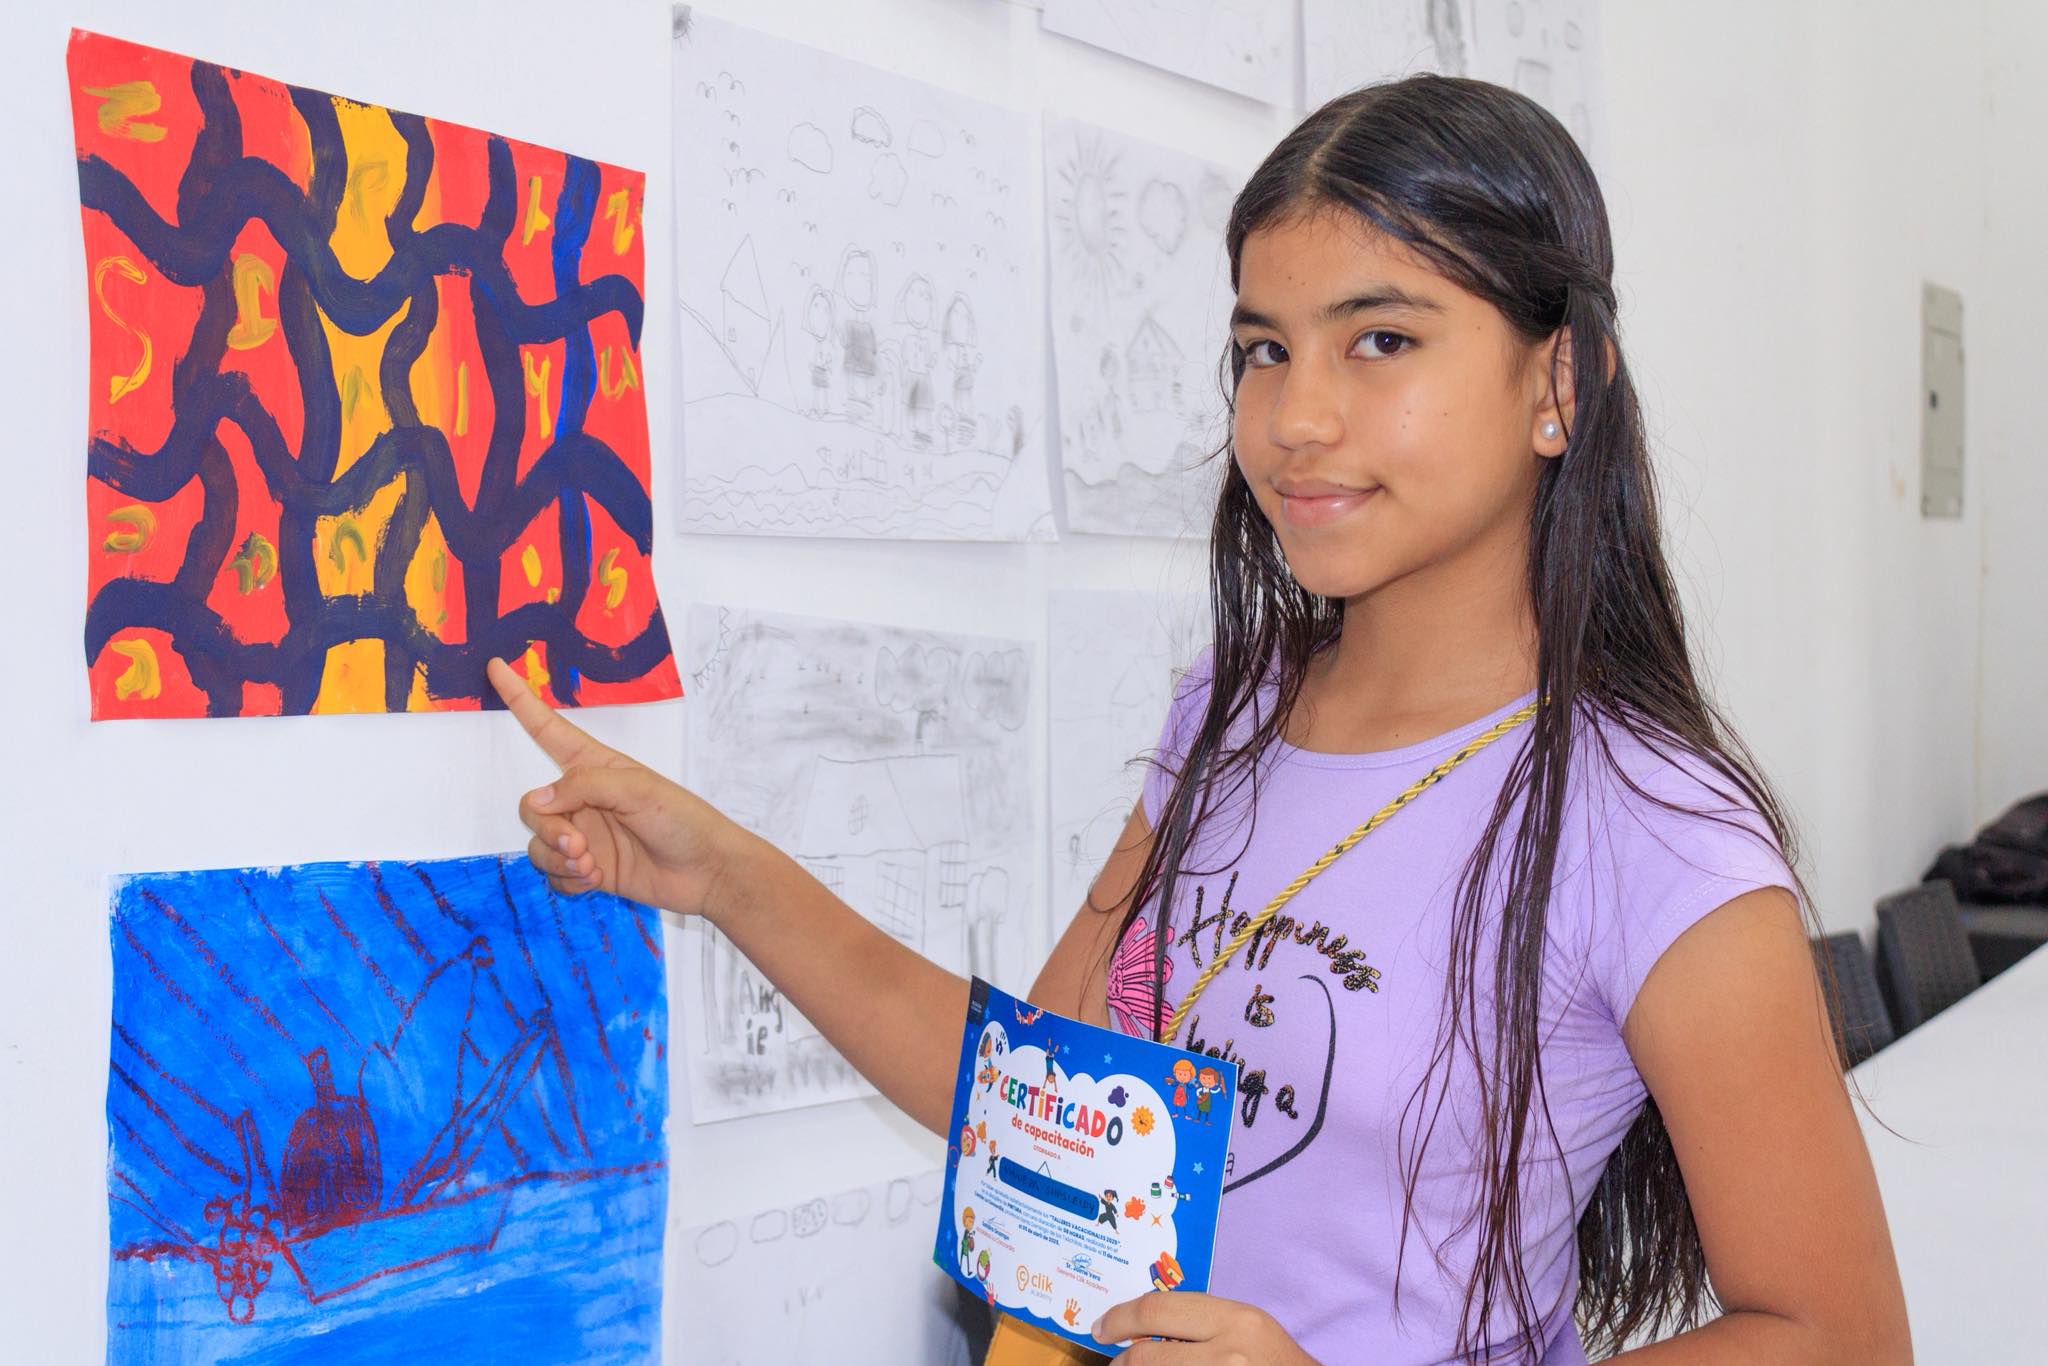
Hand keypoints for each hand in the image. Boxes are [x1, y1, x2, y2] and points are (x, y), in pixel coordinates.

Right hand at [487, 657, 752, 916]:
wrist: (706, 872)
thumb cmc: (682, 819)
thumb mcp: (637, 789)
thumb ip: (583, 786)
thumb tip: (537, 800)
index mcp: (595, 766)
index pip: (548, 729)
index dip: (521, 700)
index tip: (496, 666)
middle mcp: (583, 800)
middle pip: (533, 806)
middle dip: (548, 829)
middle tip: (579, 845)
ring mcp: (584, 835)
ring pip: (539, 844)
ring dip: (557, 858)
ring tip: (590, 864)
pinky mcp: (588, 869)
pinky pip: (553, 873)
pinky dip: (567, 880)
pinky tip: (593, 880)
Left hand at [1091, 1292, 1317, 1364]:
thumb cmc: (1277, 1363)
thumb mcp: (1246, 1329)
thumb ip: (1202, 1323)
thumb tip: (1144, 1327)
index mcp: (1234, 1320)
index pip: (1156, 1311)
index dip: (1120, 1318)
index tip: (1102, 1327)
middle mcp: (1227, 1355)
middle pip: (1146, 1356)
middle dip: (1122, 1361)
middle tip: (1115, 1363)